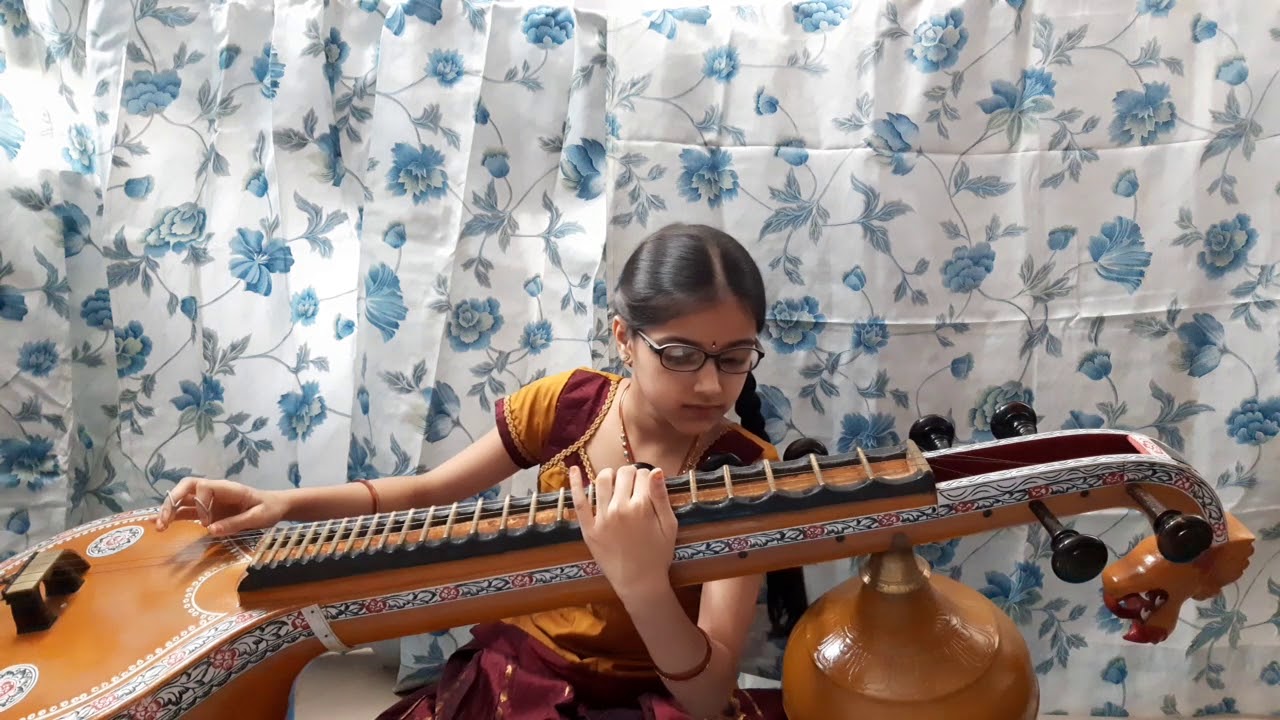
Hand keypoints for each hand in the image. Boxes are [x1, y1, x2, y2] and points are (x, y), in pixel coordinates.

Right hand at [154, 476, 288, 535]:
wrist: (275, 506)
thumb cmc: (269, 509)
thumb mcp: (258, 517)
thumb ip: (236, 522)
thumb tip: (210, 529)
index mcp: (227, 488)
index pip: (203, 486)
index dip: (200, 504)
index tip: (207, 523)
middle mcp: (214, 490)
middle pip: (186, 487)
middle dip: (172, 502)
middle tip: (163, 521)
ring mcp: (209, 500)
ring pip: (182, 499)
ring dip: (169, 510)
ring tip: (159, 527)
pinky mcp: (207, 510)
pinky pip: (186, 510)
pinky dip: (173, 516)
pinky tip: (161, 525)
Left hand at [569, 464, 677, 602]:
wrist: (639, 582)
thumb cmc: (658, 555)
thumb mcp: (669, 526)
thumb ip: (662, 497)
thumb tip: (655, 470)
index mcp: (642, 506)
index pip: (643, 475)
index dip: (648, 477)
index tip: (648, 486)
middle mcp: (620, 508)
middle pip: (624, 474)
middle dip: (631, 475)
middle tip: (634, 486)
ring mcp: (602, 517)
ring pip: (602, 480)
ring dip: (610, 475)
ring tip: (614, 481)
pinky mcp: (588, 528)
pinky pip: (579, 502)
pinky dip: (574, 483)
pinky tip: (573, 469)